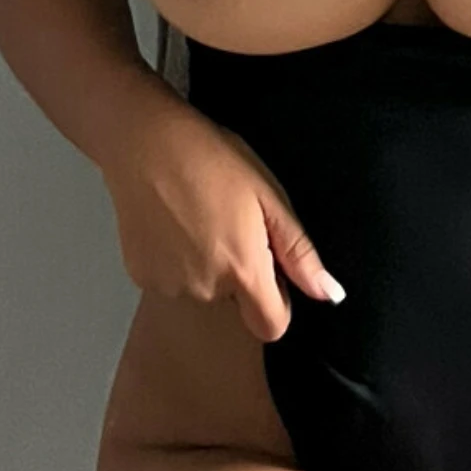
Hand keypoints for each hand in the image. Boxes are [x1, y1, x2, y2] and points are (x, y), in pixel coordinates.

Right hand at [102, 104, 343, 343]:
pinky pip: (173, 281)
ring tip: (199, 217)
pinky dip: (178, 261)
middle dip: (240, 272)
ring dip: (208, 266)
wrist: (146, 144)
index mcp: (243, 270)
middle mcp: (205, 289)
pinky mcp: (141, 278)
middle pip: (235, 303)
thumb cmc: (212, 160)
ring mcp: (169, 287)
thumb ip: (299, 252)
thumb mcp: (269, 196)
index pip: (272, 326)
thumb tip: (330, 293)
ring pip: (203, 290)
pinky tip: (174, 224)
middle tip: (231, 222)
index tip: (271, 268)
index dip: (278, 301)